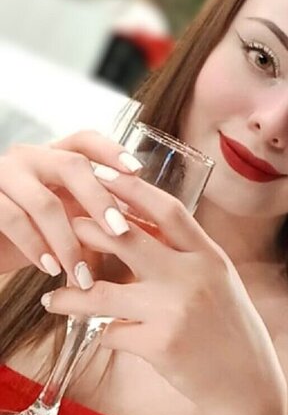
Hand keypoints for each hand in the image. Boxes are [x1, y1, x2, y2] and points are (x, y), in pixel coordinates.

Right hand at [0, 131, 142, 280]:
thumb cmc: (31, 236)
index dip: (111, 151)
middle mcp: (28, 158)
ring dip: (68, 241)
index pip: (85, 140)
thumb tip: (145, 233)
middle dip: (100, 200)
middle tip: (121, 232)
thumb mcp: (68, 222)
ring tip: (83, 274)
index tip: (137, 171)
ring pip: (44, 202)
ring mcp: (2, 174)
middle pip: (72, 165)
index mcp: (53, 157)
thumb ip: (96, 218)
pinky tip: (51, 268)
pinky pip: (13, 219)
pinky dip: (36, 247)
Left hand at [42, 171, 287, 414]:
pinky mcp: (159, 344)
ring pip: (101, 293)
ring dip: (70, 295)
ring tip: (55, 297)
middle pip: (125, 239)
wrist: (248, 382)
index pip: (168, 210)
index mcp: (211, 257)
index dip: (132, 189)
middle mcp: (194, 277)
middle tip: (66, 232)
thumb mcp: (218, 282)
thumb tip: (137, 228)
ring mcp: (175, 310)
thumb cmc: (230, 329)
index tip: (103, 176)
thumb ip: (186, 256)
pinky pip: (111, 333)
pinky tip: (109, 336)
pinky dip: (106, 334)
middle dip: (86, 231)